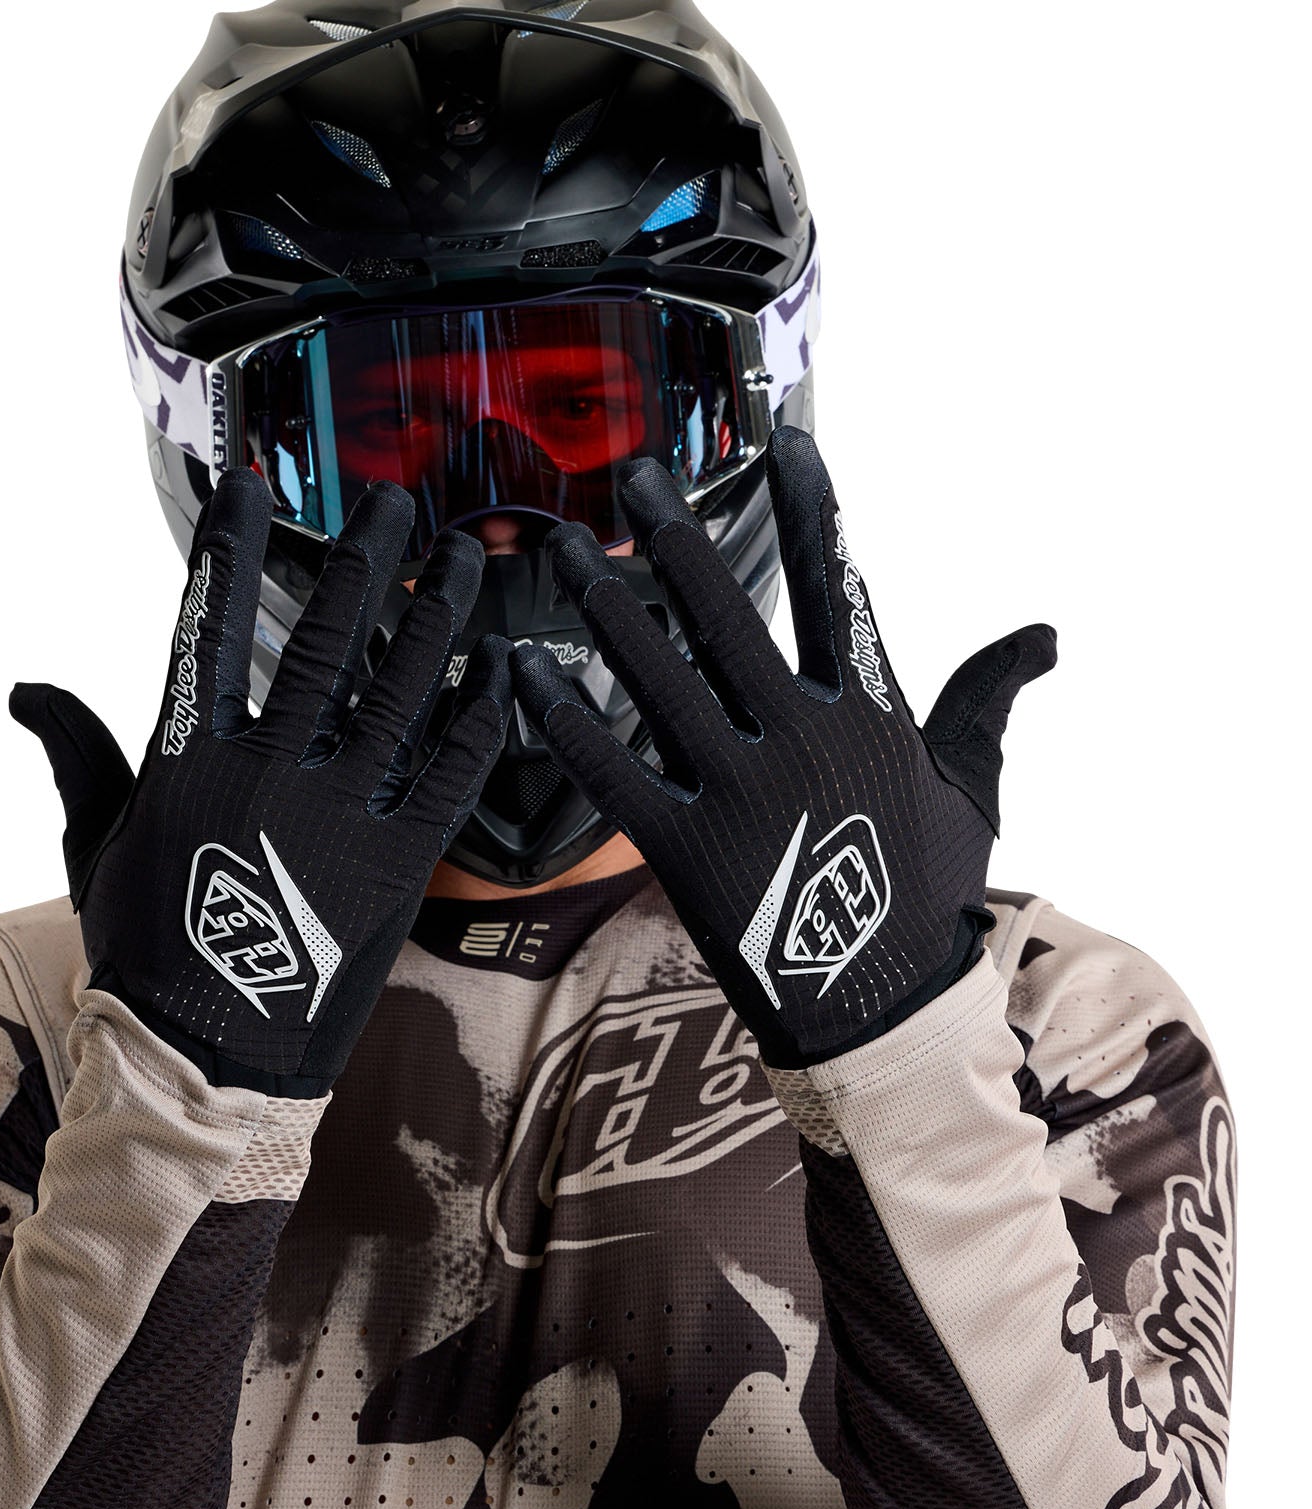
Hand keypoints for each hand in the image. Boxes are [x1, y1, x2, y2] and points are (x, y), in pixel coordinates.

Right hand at [12, 470, 511, 1095]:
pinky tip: (505, 669)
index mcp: (189, 759)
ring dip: (435, 618)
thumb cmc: (144, 949)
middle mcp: (269, 771)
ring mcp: (340, 815)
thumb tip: (24, 686)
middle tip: (397, 503)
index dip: (227, 551)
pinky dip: (481, 719)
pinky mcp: (401, 865)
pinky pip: (450, 775)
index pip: (205, 627)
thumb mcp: (95, 847)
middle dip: (362, 561)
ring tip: (464, 559)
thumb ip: (76, 754)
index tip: (249, 488)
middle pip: (322, 640)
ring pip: (400, 692)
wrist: (206, 1058)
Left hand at [511, 428, 1053, 1066]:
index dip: (808, 505)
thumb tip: (1048, 634)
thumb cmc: (927, 887)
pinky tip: (524, 668)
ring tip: (568, 551)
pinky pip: (610, 771)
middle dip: (678, 537)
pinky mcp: (681, 847)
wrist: (880, 1004)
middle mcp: (799, 737)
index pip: (834, 584)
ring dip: (608, 609)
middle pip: (727, 616)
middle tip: (633, 474)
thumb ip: (990, 697)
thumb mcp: (975, 785)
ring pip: (659, 680)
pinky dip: (563, 718)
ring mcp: (737, 792)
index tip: (780, 440)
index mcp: (869, 711)